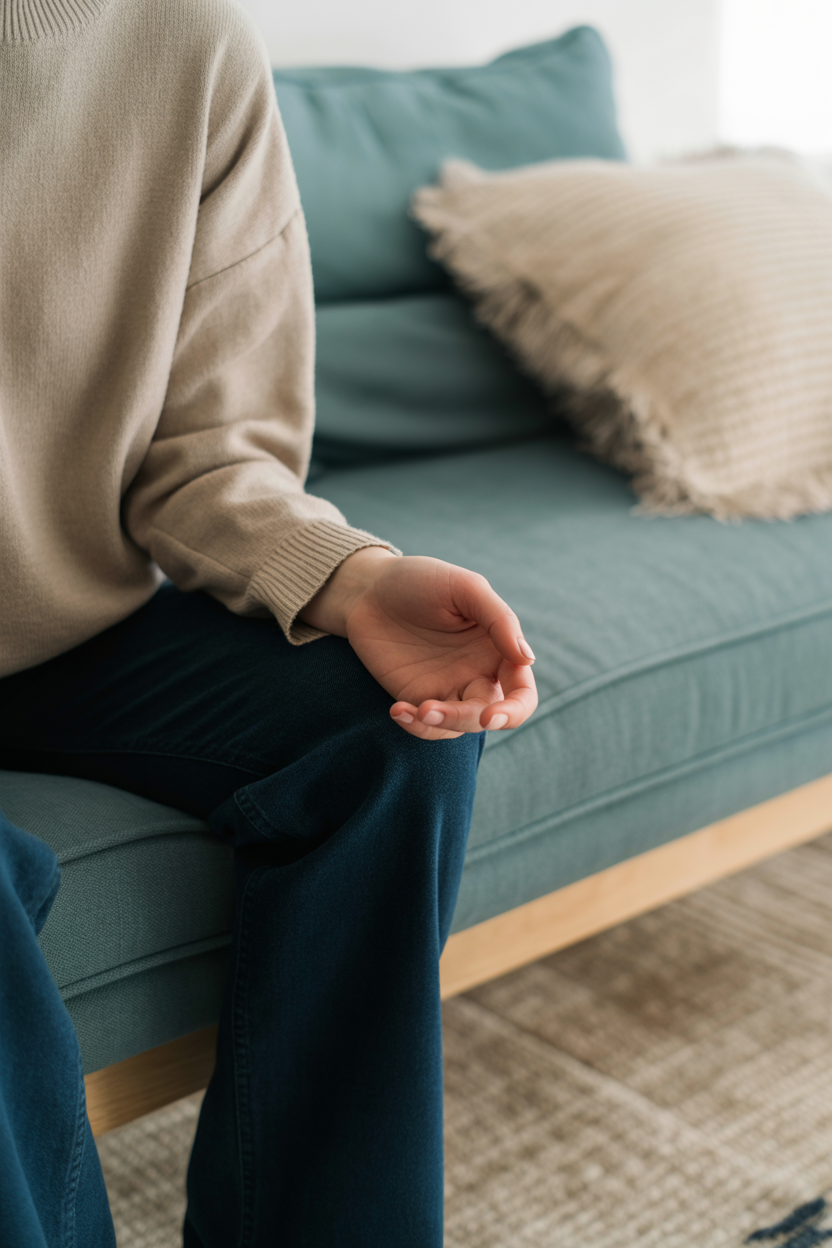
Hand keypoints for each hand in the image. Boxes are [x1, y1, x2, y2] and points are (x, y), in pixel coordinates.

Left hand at [299, 548, 537, 739]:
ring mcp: (447, 689)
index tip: (491, 715)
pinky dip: (414, 726)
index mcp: (497, 650)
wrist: (369, 588)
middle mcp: (477, 674)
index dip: (514, 709)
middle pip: (490, 716)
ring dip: (439, 724)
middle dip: (468, 720)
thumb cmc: (421, 580)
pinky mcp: (416, 698)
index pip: (521, 692)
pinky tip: (396, 710)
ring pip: (458, 726)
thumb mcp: (464, 588)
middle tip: (432, 710)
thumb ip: (499, 620)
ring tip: (413, 708)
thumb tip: (526, 658)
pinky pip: (426, 726)